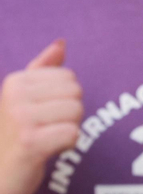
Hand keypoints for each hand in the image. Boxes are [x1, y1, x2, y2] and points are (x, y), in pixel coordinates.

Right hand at [0, 41, 82, 193]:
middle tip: (45, 129)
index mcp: (15, 81)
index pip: (69, 78)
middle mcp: (15, 96)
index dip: (64, 100)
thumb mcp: (23, 98)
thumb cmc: (15, 136)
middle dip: (69, 115)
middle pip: (76, 94)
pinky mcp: (31, 143)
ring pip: (77, 114)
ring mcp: (21, 119)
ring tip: (45, 139)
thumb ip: (43, 70)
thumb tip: (61, 43)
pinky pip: (73, 134)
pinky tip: (47, 151)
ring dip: (67, 130)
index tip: (42, 115)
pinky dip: (67, 146)